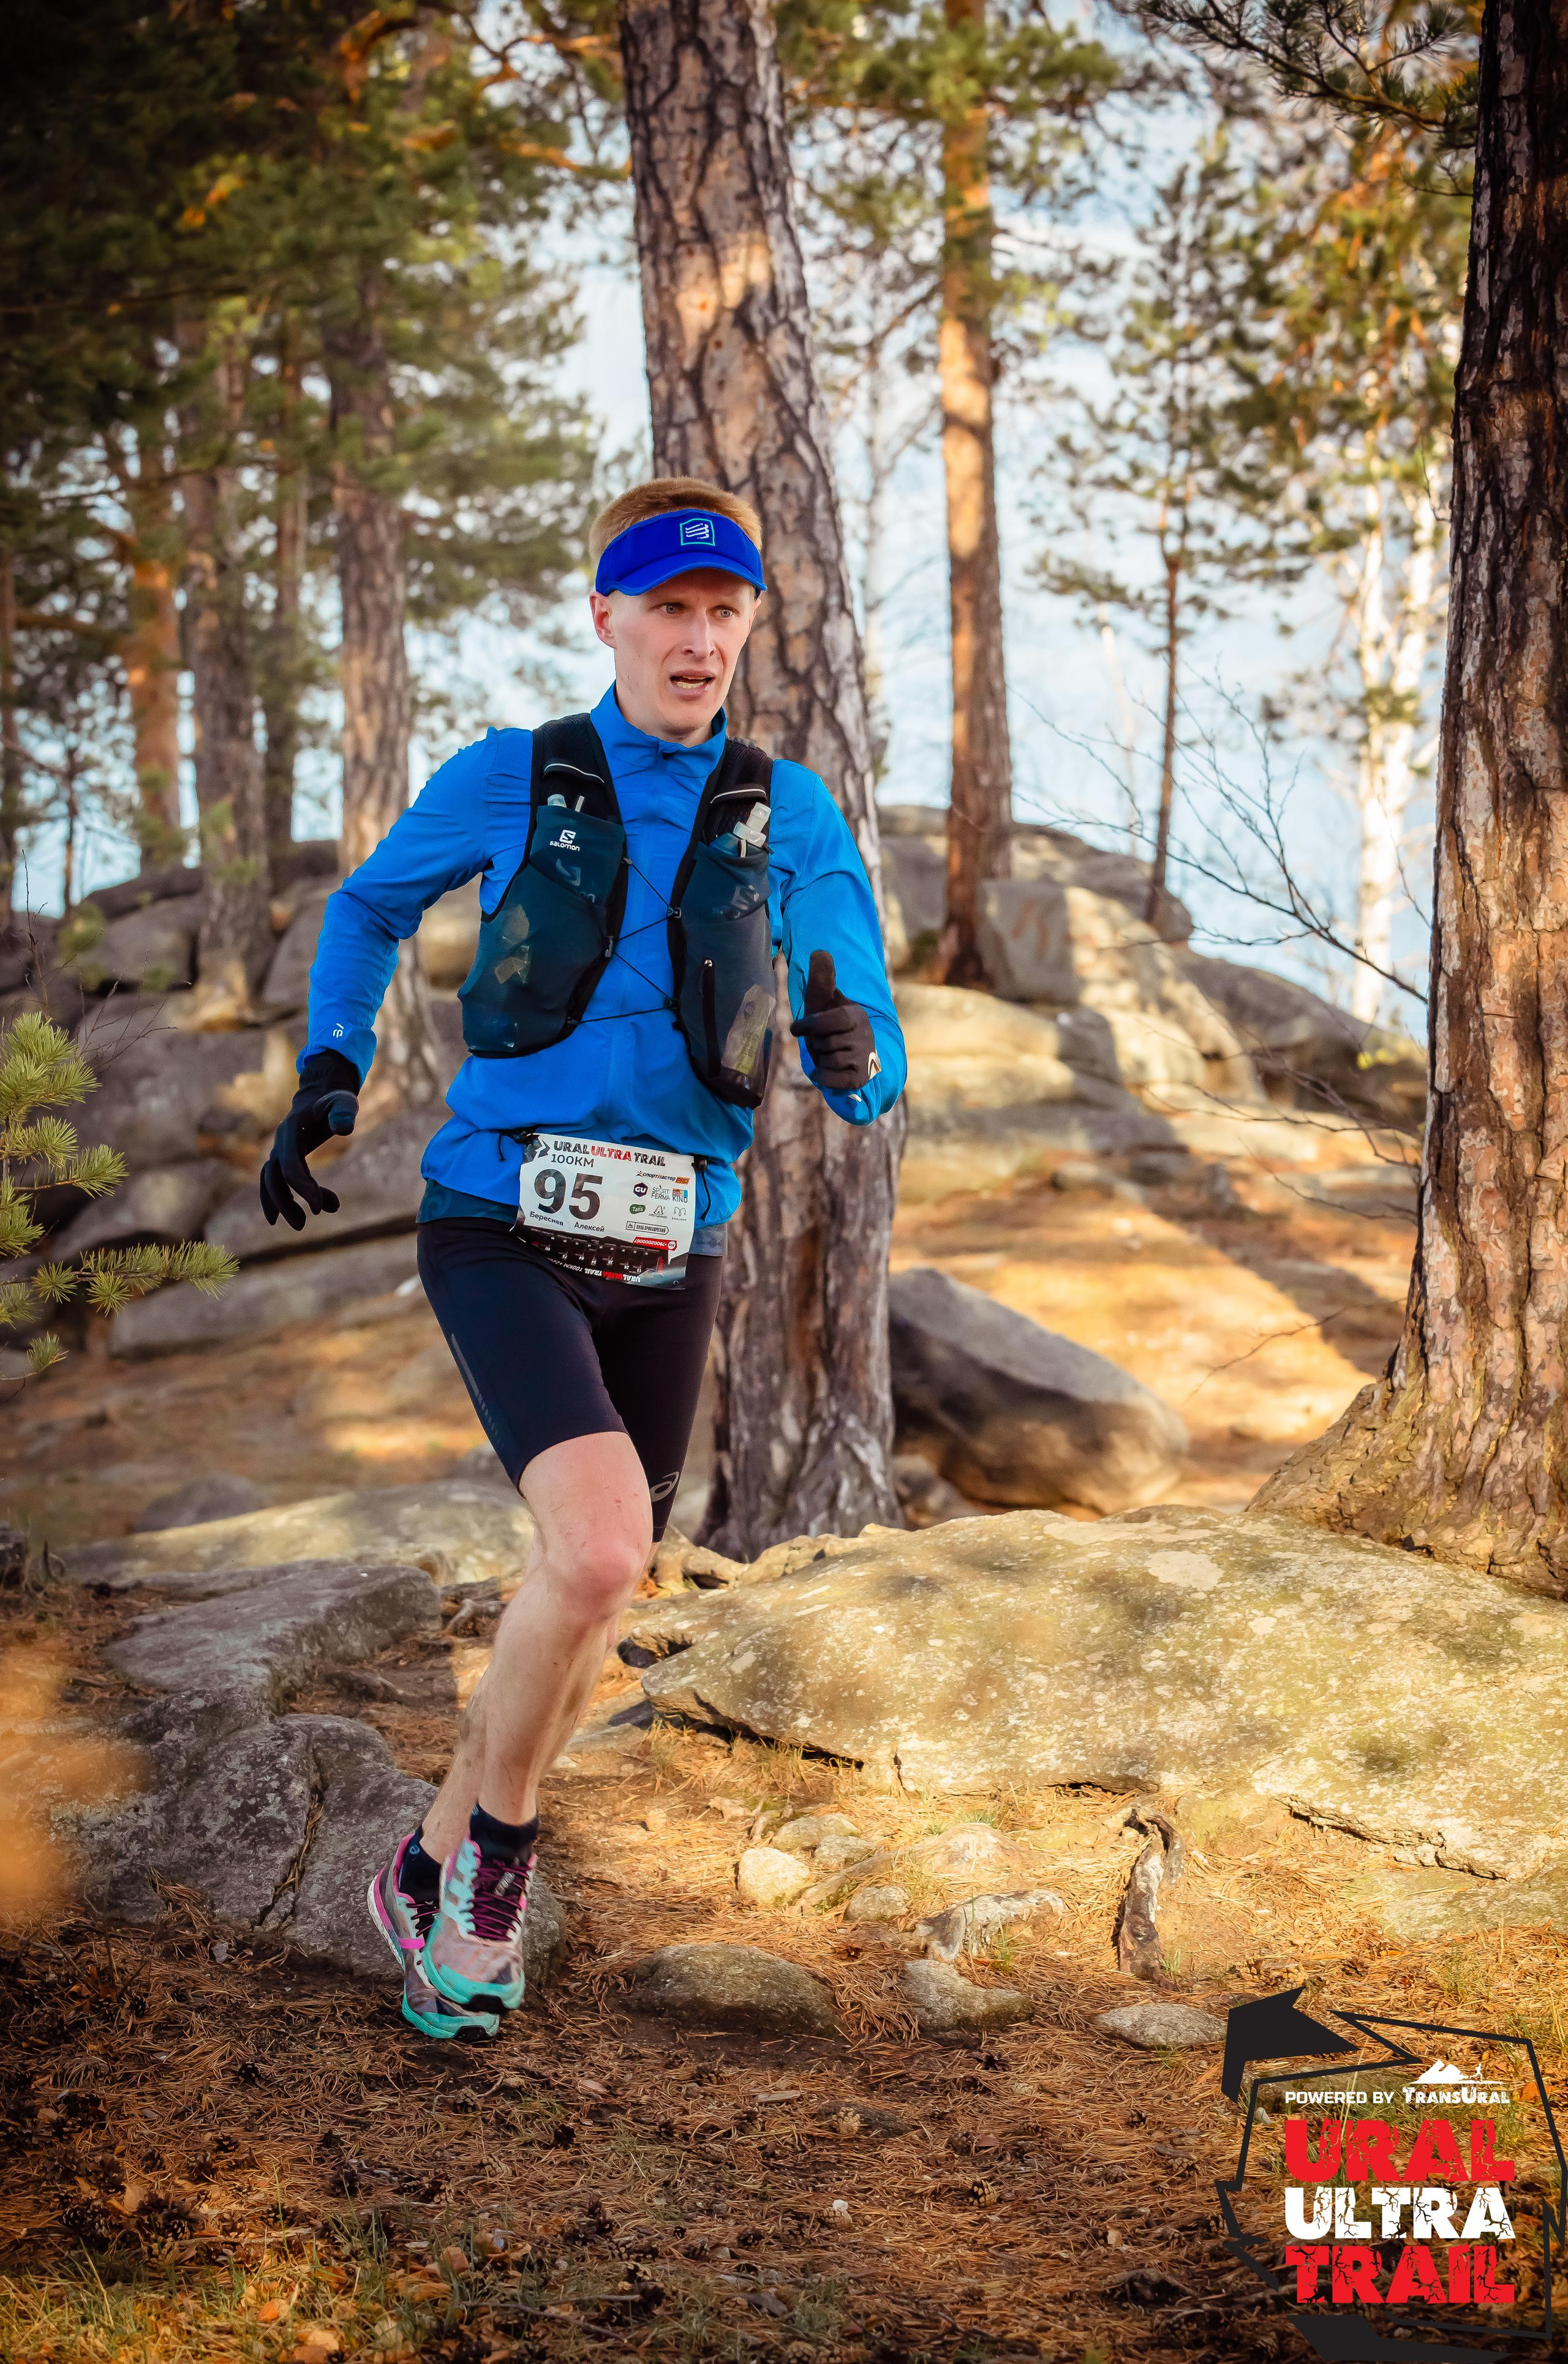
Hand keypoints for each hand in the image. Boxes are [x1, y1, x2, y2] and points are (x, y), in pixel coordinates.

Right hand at [259, 1049, 360, 1229]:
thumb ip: (344, 1112)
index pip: (291, 1165)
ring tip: (301, 1224)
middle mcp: (280, 1142)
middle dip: (285, 1202)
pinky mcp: (284, 1159)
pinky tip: (299, 1212)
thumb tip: (344, 1128)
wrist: (321, 1094)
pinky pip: (276, 1181)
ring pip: (271, 1182)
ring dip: (282, 1204)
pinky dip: (280, 1198)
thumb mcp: (344, 1102)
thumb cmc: (335, 1100)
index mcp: (290, 1130)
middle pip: (274, 1177)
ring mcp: (279, 1151)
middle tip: (302, 1224)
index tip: (319, 1208)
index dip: (303, 1187)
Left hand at [790, 950, 881, 1092]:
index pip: (834, 1020)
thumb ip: (821, 979)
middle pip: (826, 1042)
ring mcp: (864, 1059)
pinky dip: (822, 1075)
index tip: (794, 1029)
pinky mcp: (858, 1079)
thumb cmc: (831, 1026)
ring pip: (829, 1060)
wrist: (852, 1057)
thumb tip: (819, 952)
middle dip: (816, 1045)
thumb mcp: (825, 1002)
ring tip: (826, 1054)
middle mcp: (865, 1036)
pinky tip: (825, 1070)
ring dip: (820, 1059)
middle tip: (820, 1043)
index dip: (811, 1025)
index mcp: (856, 1015)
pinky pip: (831, 1078)